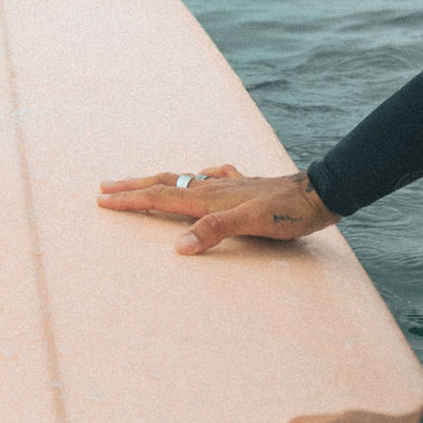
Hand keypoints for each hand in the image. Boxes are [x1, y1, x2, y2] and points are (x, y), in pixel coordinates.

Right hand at [97, 166, 338, 253]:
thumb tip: (178, 246)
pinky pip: (210, 178)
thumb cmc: (288, 214)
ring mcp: (227, 184)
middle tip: (104, 187)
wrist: (319, 193)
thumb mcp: (253, 225)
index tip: (102, 200)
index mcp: (208, 198)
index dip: (130, 200)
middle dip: (131, 187)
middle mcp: (212, 187)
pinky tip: (199, 176)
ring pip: (182, 181)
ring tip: (139, 182)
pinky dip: (195, 178)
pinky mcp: (244, 186)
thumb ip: (215, 231)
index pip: (159, 198)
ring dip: (156, 182)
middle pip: (163, 184)